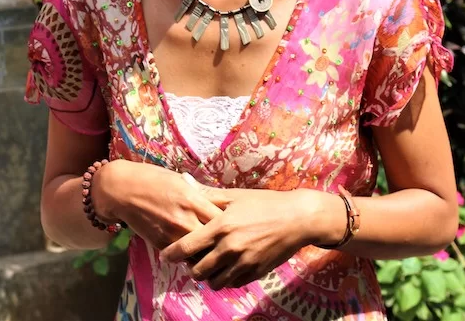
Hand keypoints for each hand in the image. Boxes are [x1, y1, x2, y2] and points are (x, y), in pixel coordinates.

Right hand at [91, 161, 223, 249]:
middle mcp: (185, 219)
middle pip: (215, 240)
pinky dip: (193, 258)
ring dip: (210, 255)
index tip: (239, 224)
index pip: (222, 218)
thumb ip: (201, 193)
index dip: (233, 223)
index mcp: (193, 200)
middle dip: (225, 243)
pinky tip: (199, 257)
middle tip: (233, 244)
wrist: (122, 191)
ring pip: (200, 254)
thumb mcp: (181, 181)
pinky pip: (183, 257)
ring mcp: (173, 235)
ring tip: (219, 255)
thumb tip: (222, 200)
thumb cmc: (153, 180)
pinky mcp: (161, 245)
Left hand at [159, 187, 346, 290]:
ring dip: (209, 276)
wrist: (297, 218)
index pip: (186, 247)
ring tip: (212, 265)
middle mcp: (229, 248)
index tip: (167, 254)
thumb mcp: (235, 196)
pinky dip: (227, 279)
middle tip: (194, 259)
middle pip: (197, 271)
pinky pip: (232, 284)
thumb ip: (207, 194)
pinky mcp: (255, 273)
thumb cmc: (264, 203)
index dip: (172, 254)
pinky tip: (229, 266)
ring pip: (214, 282)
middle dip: (191, 267)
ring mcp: (243, 263)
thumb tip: (184, 181)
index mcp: (220, 227)